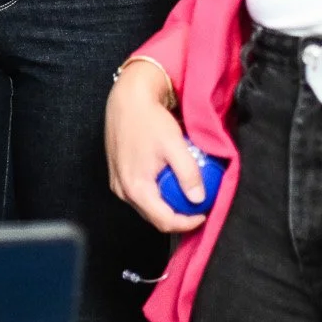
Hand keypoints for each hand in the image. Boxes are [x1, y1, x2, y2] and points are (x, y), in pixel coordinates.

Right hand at [104, 61, 206, 234]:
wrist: (127, 98)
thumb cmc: (149, 119)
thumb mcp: (174, 145)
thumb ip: (187, 173)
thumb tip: (198, 199)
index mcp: (136, 188)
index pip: (164, 221)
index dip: (187, 223)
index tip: (204, 214)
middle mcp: (122, 190)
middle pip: (153, 216)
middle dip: (177, 216)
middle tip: (197, 205)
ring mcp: (117, 183)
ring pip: (146, 206)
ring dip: (166, 205)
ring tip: (184, 193)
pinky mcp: (117, 173)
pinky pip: (139, 193)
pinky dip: (156, 193)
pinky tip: (168, 180)